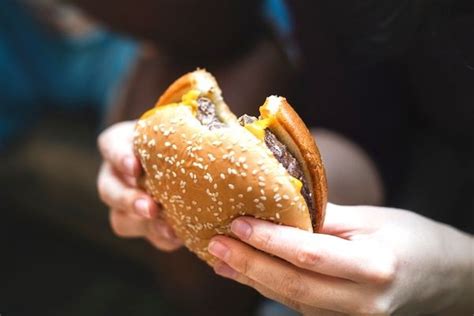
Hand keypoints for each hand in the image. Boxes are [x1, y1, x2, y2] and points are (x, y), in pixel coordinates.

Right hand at [97, 121, 181, 250]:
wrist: (192, 160)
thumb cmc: (187, 136)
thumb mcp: (184, 126)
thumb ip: (191, 125)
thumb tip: (225, 128)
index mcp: (122, 144)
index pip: (111, 145)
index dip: (120, 157)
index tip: (135, 166)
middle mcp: (117, 175)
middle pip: (109, 190)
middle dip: (128, 200)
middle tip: (150, 207)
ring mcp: (127, 204)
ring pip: (121, 219)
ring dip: (144, 225)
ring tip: (168, 229)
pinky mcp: (144, 225)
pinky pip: (147, 236)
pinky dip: (163, 238)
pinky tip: (180, 236)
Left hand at [208, 204, 472, 314]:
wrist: (441, 278)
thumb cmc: (411, 239)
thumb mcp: (373, 218)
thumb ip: (326, 217)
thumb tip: (279, 206)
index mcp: (375, 267)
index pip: (310, 255)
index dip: (270, 240)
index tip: (238, 223)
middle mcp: (361, 302)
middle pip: (293, 285)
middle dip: (248, 265)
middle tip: (215, 244)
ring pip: (290, 298)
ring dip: (251, 278)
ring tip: (219, 257)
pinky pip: (297, 303)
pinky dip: (268, 286)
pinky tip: (245, 271)